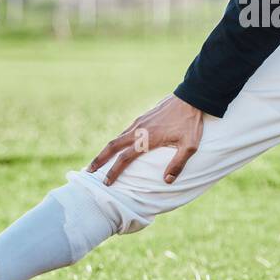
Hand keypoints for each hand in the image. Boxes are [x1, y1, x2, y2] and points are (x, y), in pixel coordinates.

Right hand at [87, 95, 207, 185]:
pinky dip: (117, 140)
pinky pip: (125, 130)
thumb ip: (178, 164)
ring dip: (107, 149)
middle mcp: (139, 130)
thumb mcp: (190, 146)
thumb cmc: (191, 123)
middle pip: (112, 146)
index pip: (124, 158)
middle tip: (88, 170)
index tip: (107, 182)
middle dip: (99, 159)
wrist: (191, 98)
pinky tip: (118, 145)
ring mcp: (140, 122)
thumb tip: (166, 181)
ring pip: (117, 137)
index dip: (114, 171)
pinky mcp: (143, 117)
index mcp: (147, 139)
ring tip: (100, 160)